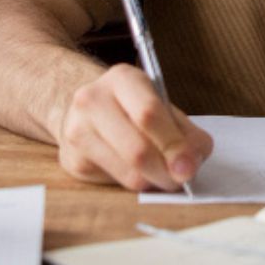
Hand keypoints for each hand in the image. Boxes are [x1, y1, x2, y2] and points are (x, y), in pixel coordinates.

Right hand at [53, 64, 212, 190]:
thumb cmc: (133, 108)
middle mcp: (92, 100)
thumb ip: (184, 131)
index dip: (174, 144)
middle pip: (137, 150)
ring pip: (128, 174)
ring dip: (155, 182)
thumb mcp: (161, 105)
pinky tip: (139, 172)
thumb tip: (192, 162)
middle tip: (183, 179)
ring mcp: (77, 131)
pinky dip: (136, 185)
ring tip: (164, 176)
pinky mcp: (72, 160)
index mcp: (122, 79)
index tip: (190, 166)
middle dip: (167, 172)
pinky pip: (115, 183)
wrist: (86, 109)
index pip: (149, 114)